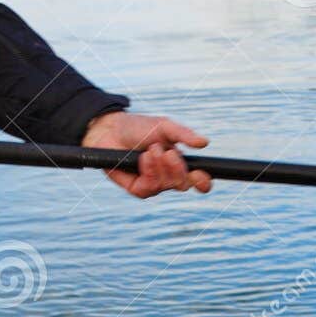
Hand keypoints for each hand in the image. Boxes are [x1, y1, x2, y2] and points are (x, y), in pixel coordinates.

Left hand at [81, 111, 210, 198]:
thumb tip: (204, 142)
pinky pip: (149, 188)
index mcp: (178, 163)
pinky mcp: (138, 189)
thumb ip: (184, 134)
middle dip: (178, 169)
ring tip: (151, 150)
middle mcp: (168, 176)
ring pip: (166, 185)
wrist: (110, 130)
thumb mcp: (164, 127)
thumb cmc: (138, 128)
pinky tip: (143, 159)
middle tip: (168, 152)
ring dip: (160, 167)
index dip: (203, 182)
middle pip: (183, 184)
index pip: (196, 179)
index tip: (201, 175)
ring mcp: (153, 184)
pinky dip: (148, 172)